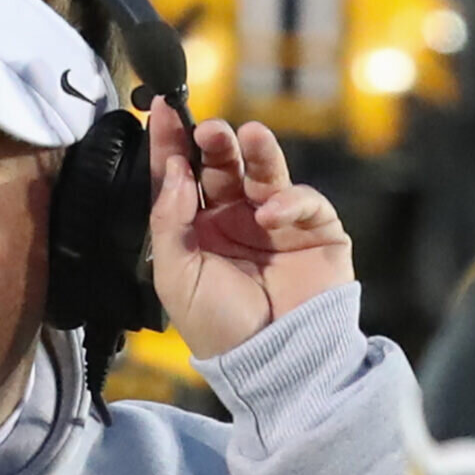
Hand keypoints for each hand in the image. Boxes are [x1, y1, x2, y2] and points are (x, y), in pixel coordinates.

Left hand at [147, 114, 353, 358]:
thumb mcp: (177, 277)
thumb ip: (170, 221)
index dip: (171, 143)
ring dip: (256, 151)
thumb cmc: (220, 328)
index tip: (160, 108)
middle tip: (207, 128)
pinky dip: (289, 200)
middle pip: (223, 166)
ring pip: (265, 171)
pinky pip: (304, 201)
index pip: (181, 176)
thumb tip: (174, 169)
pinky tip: (270, 214)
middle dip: (215, 142)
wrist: (272, 365)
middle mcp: (234, 219)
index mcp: (197, 229)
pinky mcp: (315, 231)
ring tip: (247, 136)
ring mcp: (275, 222)